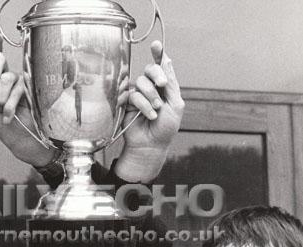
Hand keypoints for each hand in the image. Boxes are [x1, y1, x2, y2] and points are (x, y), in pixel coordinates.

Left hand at [0, 30, 57, 166]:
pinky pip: (17, 88)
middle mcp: (8, 80)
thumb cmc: (5, 127)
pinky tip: (7, 117)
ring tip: (1, 111)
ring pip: (6, 77)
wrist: (22, 143)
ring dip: (0, 96)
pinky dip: (9, 104)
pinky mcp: (32, 91)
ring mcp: (21, 85)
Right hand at [115, 41, 184, 182]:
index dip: (158, 54)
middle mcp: (150, 88)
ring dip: (151, 96)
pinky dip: (143, 105)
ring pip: (141, 83)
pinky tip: (148, 115)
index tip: (156, 45)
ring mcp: (137, 95)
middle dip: (157, 76)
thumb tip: (167, 60)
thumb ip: (172, 83)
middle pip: (149, 70)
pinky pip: (132, 95)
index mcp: (164, 87)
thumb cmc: (165, 128)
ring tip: (156, 110)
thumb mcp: (176, 104)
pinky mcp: (126, 104)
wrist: (151, 145)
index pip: (161, 66)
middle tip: (163, 86)